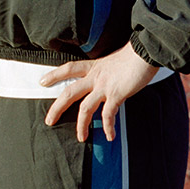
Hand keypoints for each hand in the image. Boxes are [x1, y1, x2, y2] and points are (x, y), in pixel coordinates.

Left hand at [39, 46, 159, 142]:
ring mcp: (104, 86)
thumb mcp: (115, 61)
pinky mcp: (116, 94)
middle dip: (57, 108)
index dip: (55, 75)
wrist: (146, 51)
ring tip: (81, 138)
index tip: (42, 81)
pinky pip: (108, 115)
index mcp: (94, 67)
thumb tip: (111, 79)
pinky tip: (109, 136)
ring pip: (85, 108)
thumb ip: (108, 72)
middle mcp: (96, 77)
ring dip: (81, 125)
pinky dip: (108, 127)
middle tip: (49, 121)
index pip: (69, 69)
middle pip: (69, 93)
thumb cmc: (135, 55)